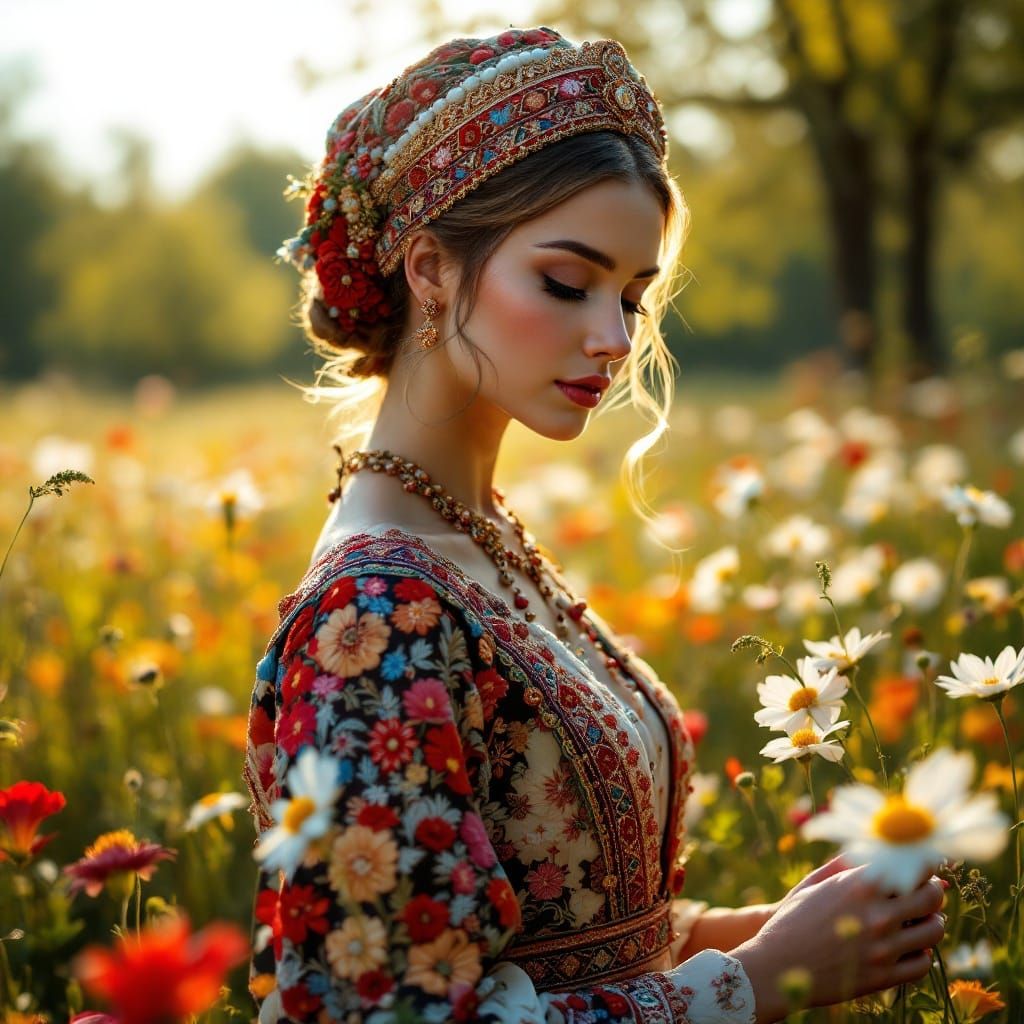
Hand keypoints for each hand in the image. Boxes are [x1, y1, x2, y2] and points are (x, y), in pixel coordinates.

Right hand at [729, 863, 944, 1023]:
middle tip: (927, 891)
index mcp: (859, 886)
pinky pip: (923, 963)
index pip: (912, 866)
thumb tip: (876, 851)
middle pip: (932, 896)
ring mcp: (883, 948)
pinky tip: (910, 948)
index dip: (923, 863)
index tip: (923, 865)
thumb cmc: (792, 919)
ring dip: (932, 921)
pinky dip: (922, 954)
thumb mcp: (814, 884)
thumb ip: (846, 865)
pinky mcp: (884, 978)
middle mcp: (877, 915)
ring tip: (921, 920)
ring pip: (933, 930)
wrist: (776, 966)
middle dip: (933, 890)